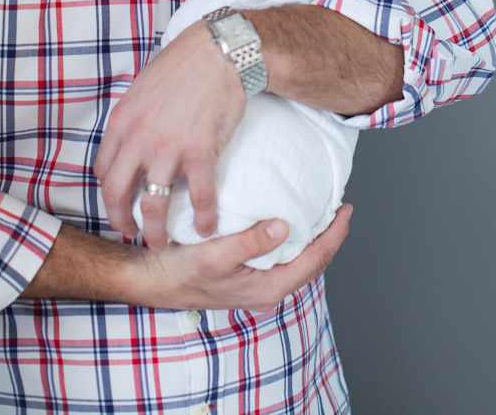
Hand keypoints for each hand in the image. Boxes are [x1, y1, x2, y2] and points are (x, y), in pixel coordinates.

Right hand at [20, 205, 352, 306]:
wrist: (150, 278)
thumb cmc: (179, 269)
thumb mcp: (214, 255)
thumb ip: (250, 242)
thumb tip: (284, 226)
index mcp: (266, 287)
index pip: (314, 260)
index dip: (334, 235)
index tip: (346, 209)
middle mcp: (265, 287)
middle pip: (311, 262)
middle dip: (328, 236)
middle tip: (339, 208)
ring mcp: (255, 282)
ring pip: (296, 260)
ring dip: (311, 237)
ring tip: (320, 212)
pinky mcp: (244, 274)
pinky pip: (279, 257)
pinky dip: (291, 238)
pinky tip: (285, 220)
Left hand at [94, 19, 245, 246]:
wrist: (217, 52)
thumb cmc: (183, 65)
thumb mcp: (142, 88)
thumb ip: (134, 117)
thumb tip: (131, 138)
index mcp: (122, 122)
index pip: (103, 170)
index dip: (109, 193)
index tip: (120, 204)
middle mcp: (139, 139)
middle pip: (117, 194)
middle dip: (121, 221)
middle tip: (131, 234)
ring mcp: (169, 148)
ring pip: (153, 204)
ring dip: (155, 231)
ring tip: (161, 243)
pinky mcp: (200, 152)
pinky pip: (199, 196)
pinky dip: (203, 217)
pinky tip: (206, 228)